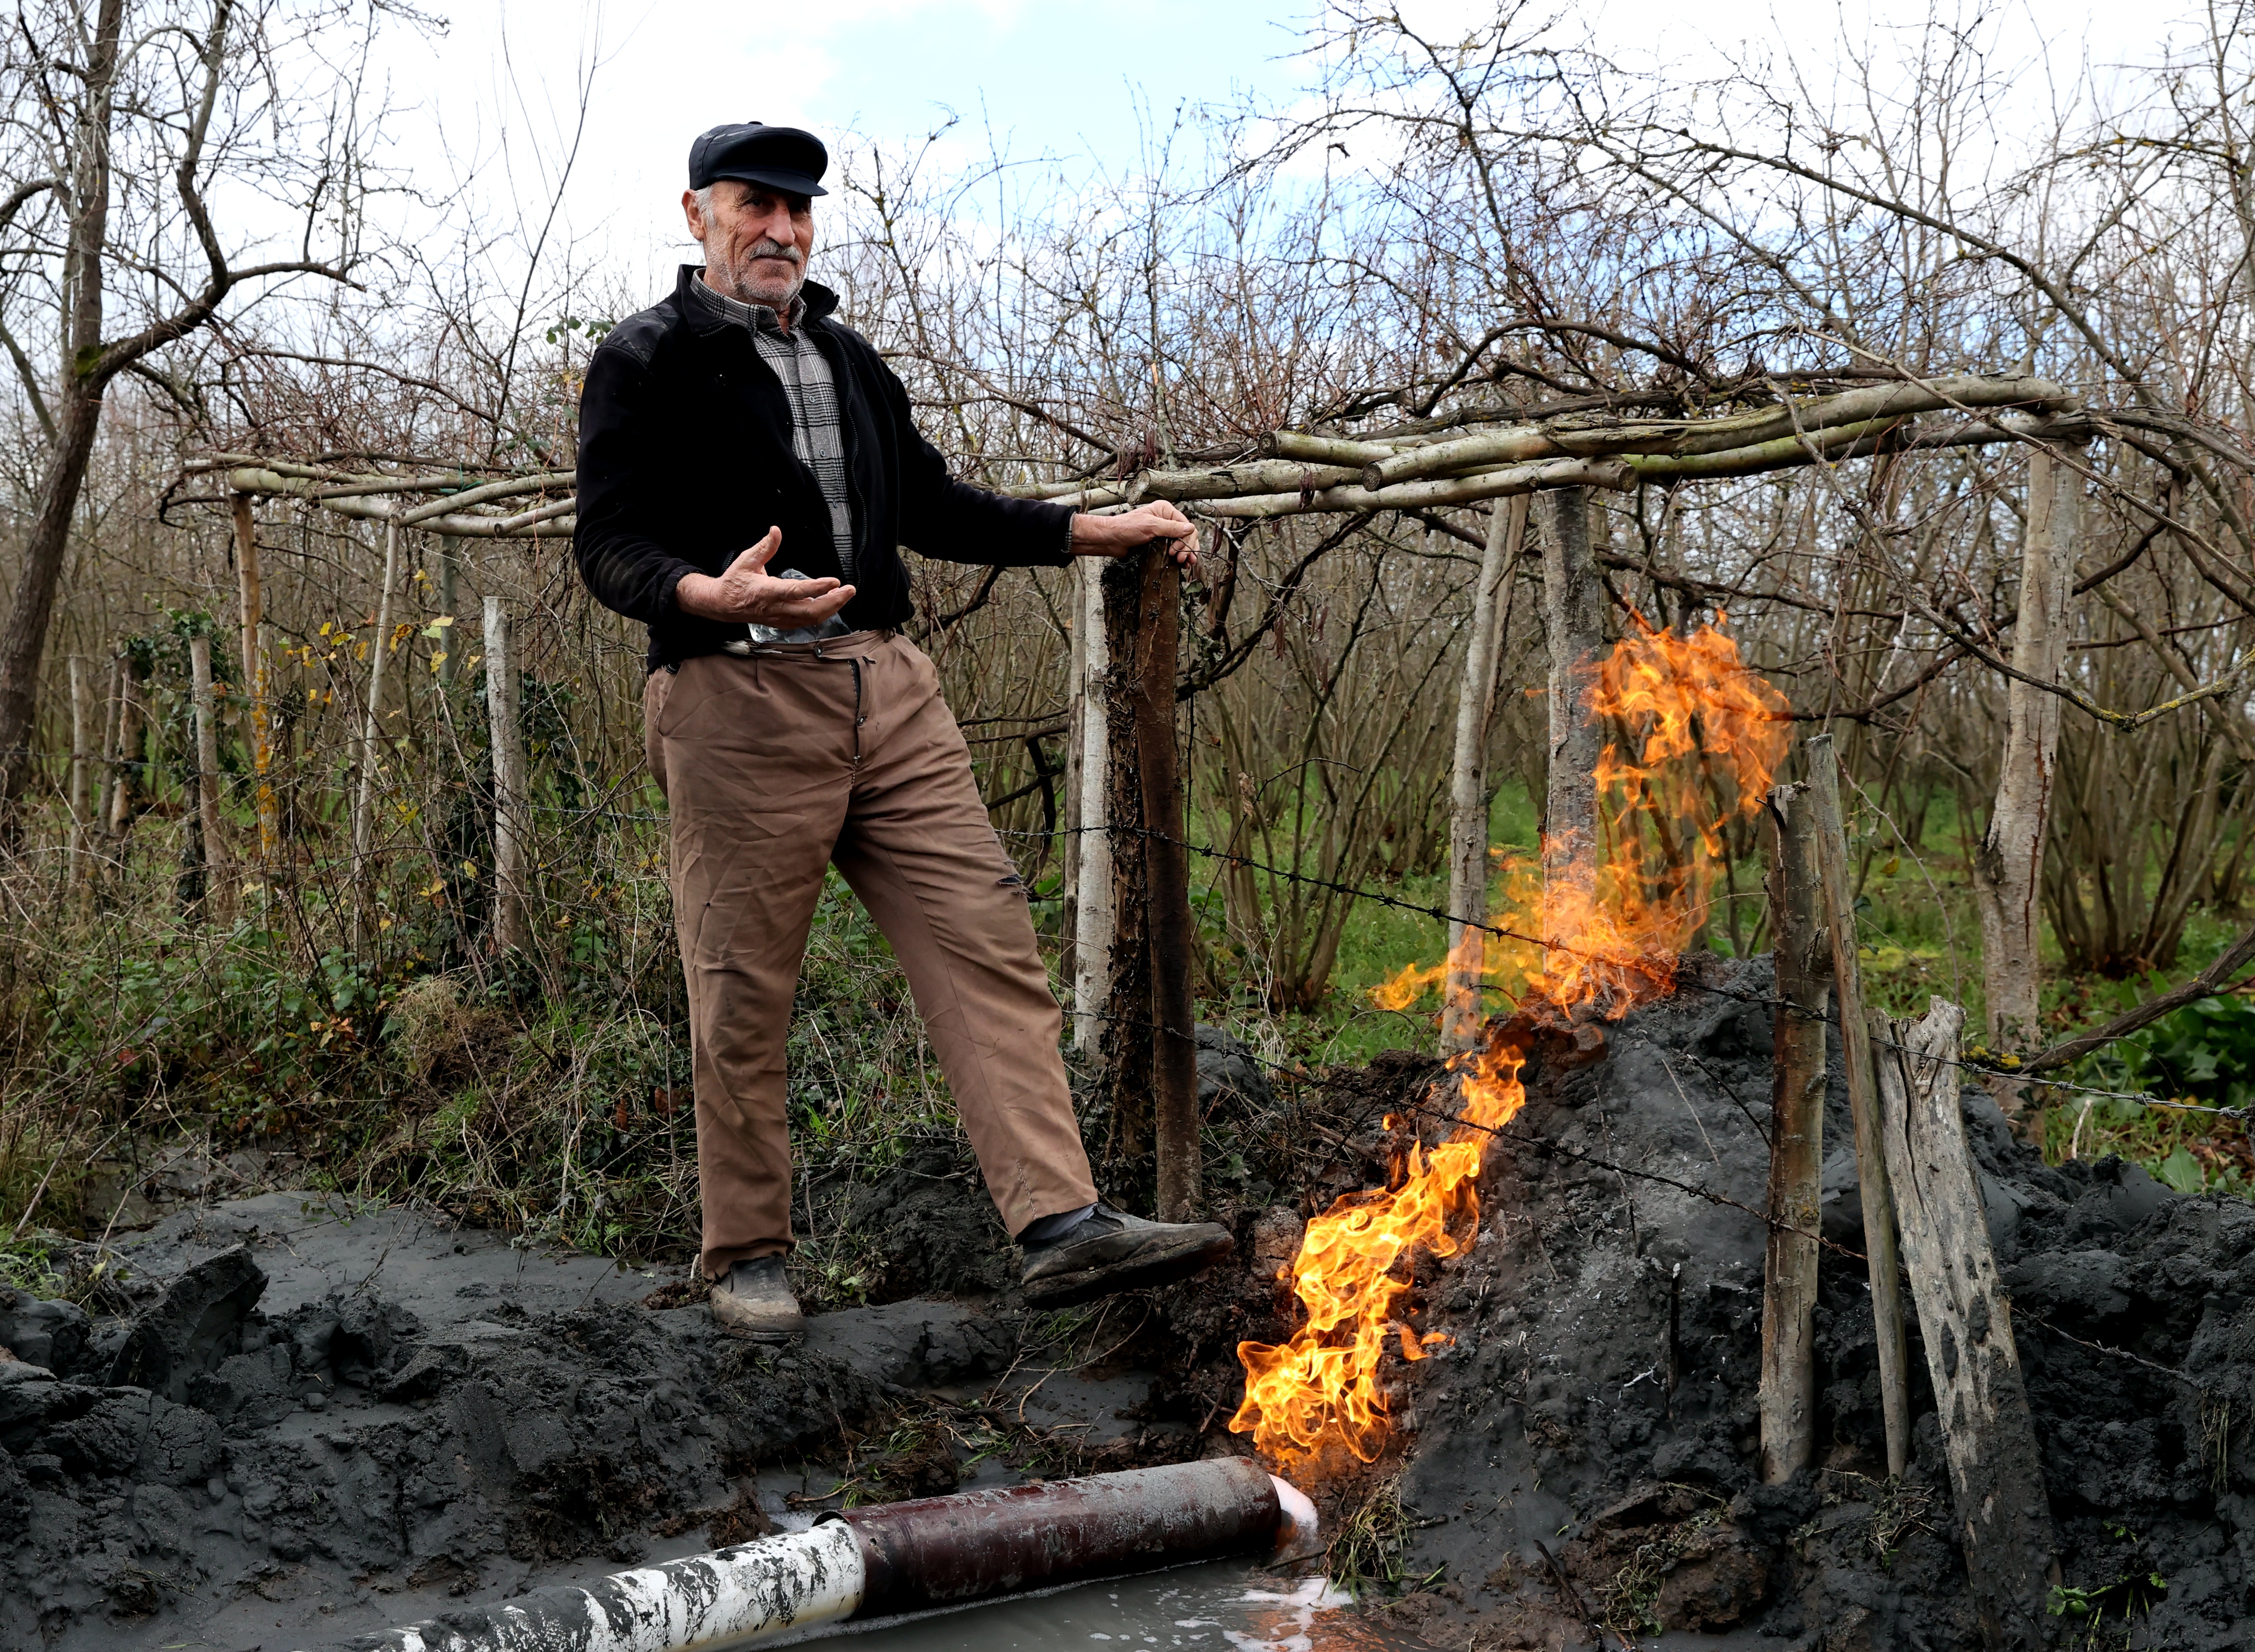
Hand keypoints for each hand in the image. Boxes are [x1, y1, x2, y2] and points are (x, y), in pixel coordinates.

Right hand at [675, 529, 855, 626]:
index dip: (817, 588)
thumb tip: (776, 530)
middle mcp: (776, 608)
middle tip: (850, 590)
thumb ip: (764, 546)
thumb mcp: (747, 560)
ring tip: (844, 595)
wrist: (722, 605)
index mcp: (767, 592)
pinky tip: (830, 603)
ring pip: (811, 619)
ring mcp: (780, 618)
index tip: (834, 581)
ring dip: (831, 608)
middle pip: (811, 611)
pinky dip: (821, 613)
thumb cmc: (735, 581)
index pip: (796, 591)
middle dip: (834, 602)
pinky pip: (806, 621)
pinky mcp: (783, 622)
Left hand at [1070, 501, 1200, 578]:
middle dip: (1187, 547)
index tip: (1179, 551)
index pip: (1186, 525)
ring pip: (1182, 543)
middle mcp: (1166, 520)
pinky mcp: (1159, 543)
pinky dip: (1179, 556)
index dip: (1186, 539)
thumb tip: (1190, 528)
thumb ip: (1171, 528)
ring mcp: (1163, 532)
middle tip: (1182, 559)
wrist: (1111, 540)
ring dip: (1186, 553)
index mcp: (1165, 511)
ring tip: (1184, 563)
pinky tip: (1182, 564)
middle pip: (1186, 535)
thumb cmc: (1126, 528)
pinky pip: (1174, 549)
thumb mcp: (1150, 526)